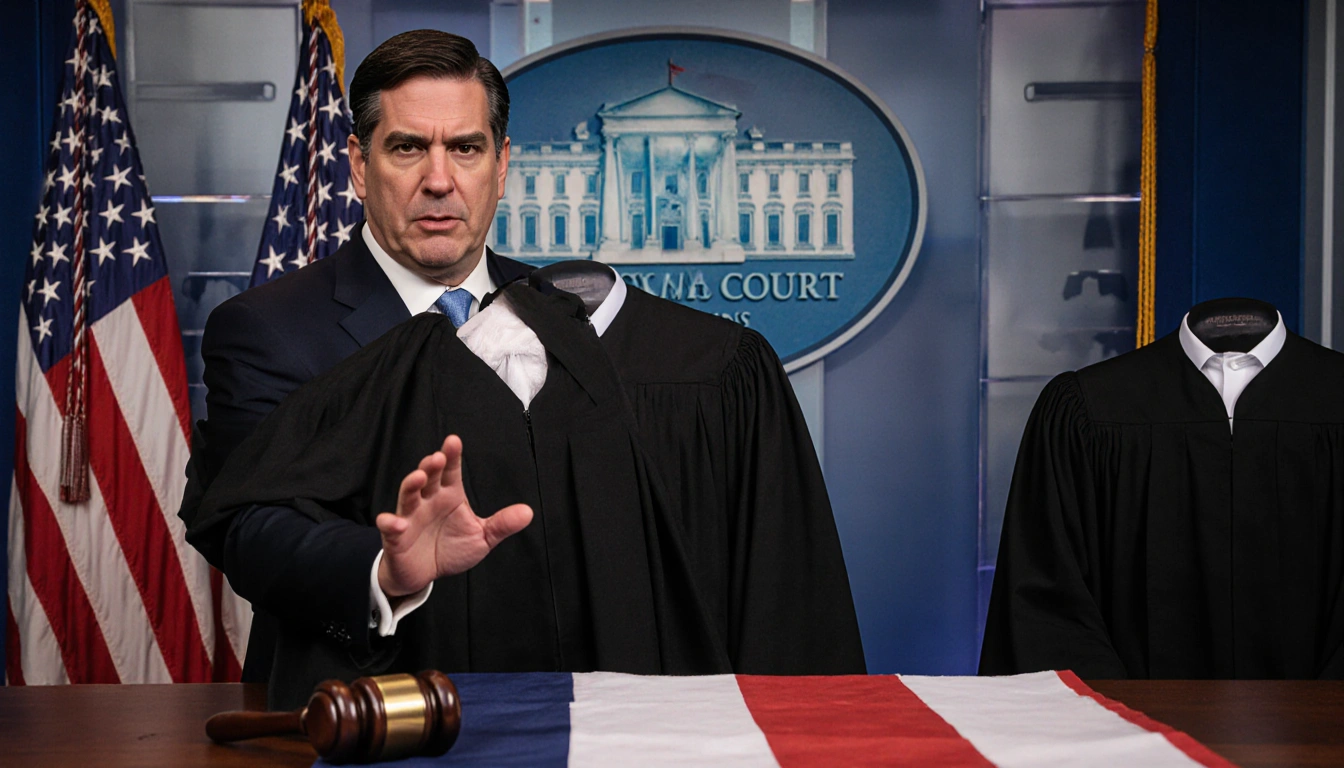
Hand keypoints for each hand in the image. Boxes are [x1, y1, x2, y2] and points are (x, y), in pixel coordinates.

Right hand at [375, 435, 532, 596]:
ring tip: (419, 477)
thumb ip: (502, 525)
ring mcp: (410, 516)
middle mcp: (428, 501)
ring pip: (408, 495)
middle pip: (428, 478)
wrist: (425, 573)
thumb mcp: (481, 537)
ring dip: (411, 485)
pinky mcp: (396, 537)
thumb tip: (528, 512)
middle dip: (431, 466)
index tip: (454, 441)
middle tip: (438, 457)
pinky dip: (391, 523)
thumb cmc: (451, 549)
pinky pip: (390, 527)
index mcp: (449, 496)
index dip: (452, 455)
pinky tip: (396, 523)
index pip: (451, 471)